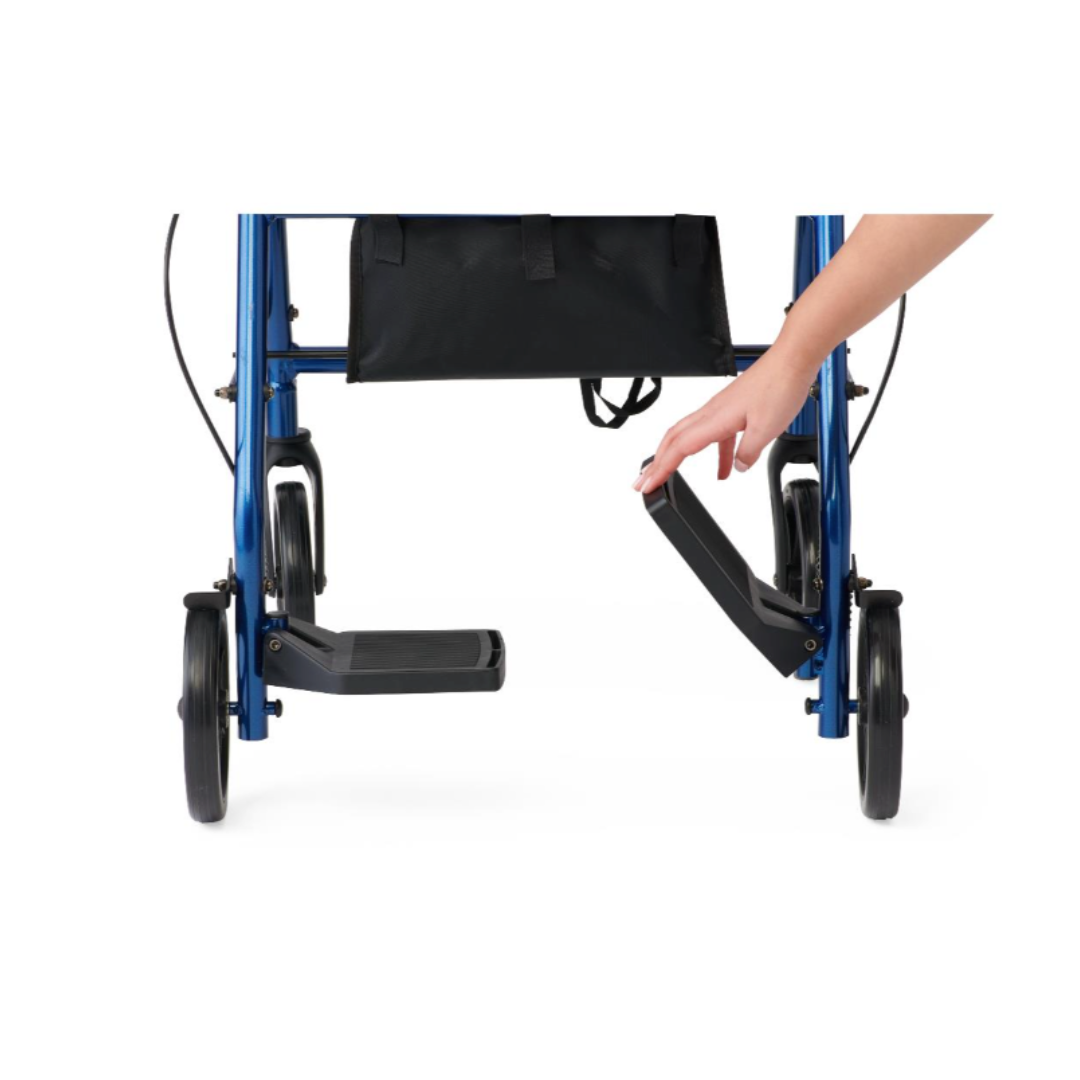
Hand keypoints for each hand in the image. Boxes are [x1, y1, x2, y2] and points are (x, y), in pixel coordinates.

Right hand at [633, 343, 817, 493]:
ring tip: (671, 477)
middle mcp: (711, 412)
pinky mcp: (731, 409)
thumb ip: (748, 453)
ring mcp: (719, 409)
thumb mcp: (767, 429)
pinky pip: (713, 435)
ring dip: (676, 457)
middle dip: (656, 462)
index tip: (648, 484)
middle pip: (673, 440)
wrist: (792, 360)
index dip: (661, 468)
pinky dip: (712, 454)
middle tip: (645, 481)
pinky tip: (724, 469)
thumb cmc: (779, 386)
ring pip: (689, 436)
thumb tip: (738, 467)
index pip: (679, 448)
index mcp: (715, 418)